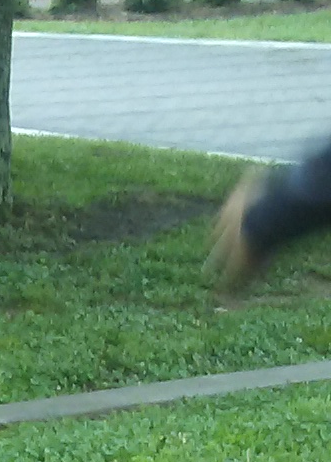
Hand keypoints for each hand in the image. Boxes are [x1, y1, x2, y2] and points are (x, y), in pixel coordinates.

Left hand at [208, 172, 266, 292]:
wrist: (257, 219)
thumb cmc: (258, 199)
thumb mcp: (252, 183)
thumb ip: (252, 177)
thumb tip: (255, 166)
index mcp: (227, 219)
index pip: (218, 228)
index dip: (218, 235)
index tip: (211, 241)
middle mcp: (225, 237)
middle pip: (217, 251)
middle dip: (212, 262)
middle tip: (204, 272)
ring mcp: (232, 253)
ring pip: (223, 268)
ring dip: (220, 278)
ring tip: (214, 289)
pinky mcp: (241, 265)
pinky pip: (236, 279)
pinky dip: (233, 287)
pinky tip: (228, 296)